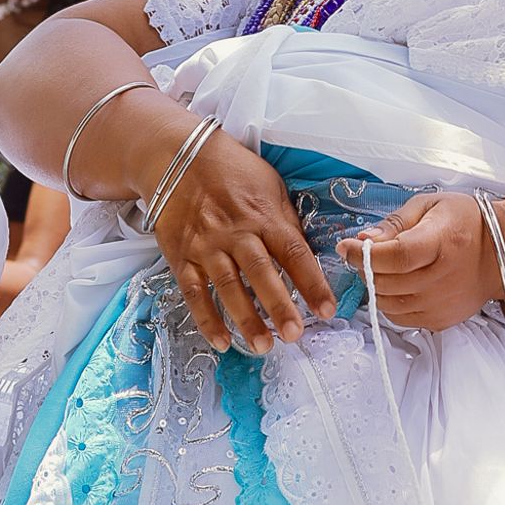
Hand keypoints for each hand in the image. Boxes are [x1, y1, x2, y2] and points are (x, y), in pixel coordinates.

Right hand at [149, 129, 335, 354]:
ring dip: (246, 319)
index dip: (312, 282)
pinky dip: (207, 319)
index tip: (327, 309)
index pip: (294, 252)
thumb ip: (285, 222)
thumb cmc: (230, 172)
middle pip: (261, 273)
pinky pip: (194, 293)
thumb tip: (305, 257)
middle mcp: (236, 233)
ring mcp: (207, 247)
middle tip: (295, 334)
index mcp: (264, 215)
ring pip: (228, 287)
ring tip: (263, 346)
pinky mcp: (182, 258)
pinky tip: (222, 341)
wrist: (176, 158)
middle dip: (279, 306)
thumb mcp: (269, 185)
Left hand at [339, 191, 496, 332]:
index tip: (347, 247)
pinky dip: (390, 301)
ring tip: (386, 268)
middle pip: (385, 282)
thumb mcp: (430, 205)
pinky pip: (398, 316)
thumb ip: (394, 223)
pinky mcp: (439, 320)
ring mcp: (440, 304)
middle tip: (365, 254)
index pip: (394, 256)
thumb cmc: (467, 224)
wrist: (502, 254)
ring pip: (386, 303)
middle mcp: (442, 278)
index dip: (364, 254)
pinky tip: (400, 284)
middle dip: (365, 268)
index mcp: (442, 242)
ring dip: (376, 286)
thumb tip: (363, 240)